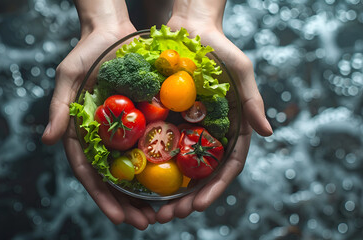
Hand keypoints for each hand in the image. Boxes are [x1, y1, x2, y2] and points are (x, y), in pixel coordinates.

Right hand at [42, 0, 154, 229]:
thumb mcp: (69, 77)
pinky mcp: (143, 118)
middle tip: (145, 223)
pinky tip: (174, 181)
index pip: (90, 173)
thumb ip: (60, 108)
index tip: (120, 218)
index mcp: (83, 133)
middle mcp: (103, 137)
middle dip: (127, 204)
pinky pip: (152, 144)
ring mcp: (124, 130)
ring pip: (134, 168)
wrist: (114, 32)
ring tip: (161, 213)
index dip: (103, 197)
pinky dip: (160, 164)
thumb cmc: (87, 53)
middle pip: (114, 179)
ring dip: (145, 193)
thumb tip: (48, 140)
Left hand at [156, 0, 272, 222]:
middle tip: (169, 216)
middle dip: (187, 199)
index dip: (215, 188)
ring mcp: (187, 128)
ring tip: (153, 210)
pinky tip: (138, 182)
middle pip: (201, 175)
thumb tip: (267, 132)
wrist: (190, 29)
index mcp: (230, 128)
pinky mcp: (167, 119)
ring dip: (167, 191)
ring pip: (178, 167)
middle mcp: (209, 133)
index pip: (227, 166)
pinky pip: (159, 145)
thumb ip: (251, 101)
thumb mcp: (241, 71)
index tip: (198, 206)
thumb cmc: (219, 49)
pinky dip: (151, 165)